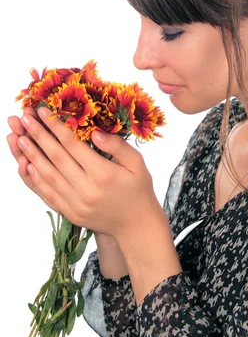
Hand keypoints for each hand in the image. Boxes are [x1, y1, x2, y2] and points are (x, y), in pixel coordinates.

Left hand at [7, 107, 164, 241]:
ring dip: (31, 156)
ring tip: (18, 138)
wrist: (136, 225)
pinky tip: (26, 165)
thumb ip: (117, 146)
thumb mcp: (137, 163)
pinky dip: (35, 179)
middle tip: (24, 118)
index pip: (73, 145)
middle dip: (38, 136)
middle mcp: (87, 189)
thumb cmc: (138, 190)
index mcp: (104, 174)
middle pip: (56, 158)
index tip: (42, 111)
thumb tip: (94, 132)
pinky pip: (48, 194)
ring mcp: (76, 203)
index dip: (56, 126)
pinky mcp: (70, 213)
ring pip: (48, 176)